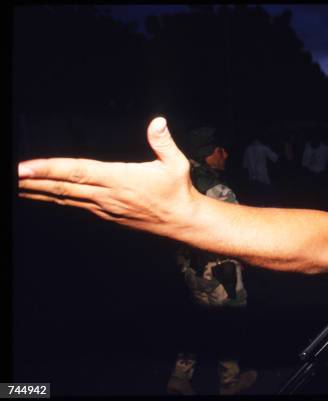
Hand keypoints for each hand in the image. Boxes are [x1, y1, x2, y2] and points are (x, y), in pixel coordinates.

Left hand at [18, 117, 198, 237]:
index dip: (48, 169)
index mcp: (119, 180)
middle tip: (9, 175)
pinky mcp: (105, 215)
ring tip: (15, 184)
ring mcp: (103, 207)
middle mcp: (106, 196)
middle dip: (30, 181)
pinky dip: (53, 199)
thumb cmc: (177, 192)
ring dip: (36, 191)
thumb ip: (163, 142)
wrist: (180, 222)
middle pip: (61, 187)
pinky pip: (73, 205)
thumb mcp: (176, 164)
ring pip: (63, 198)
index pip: (77, 172)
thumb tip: (158, 121)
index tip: (23, 168)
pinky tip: (41, 195)